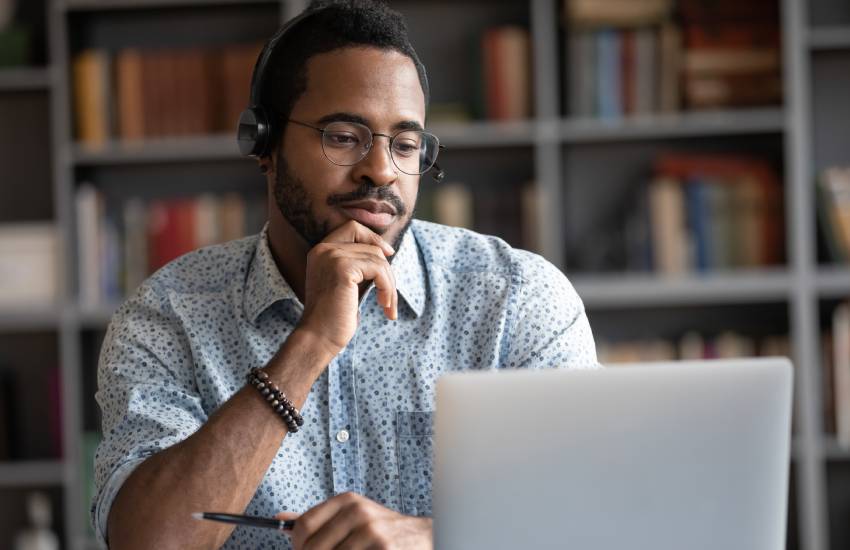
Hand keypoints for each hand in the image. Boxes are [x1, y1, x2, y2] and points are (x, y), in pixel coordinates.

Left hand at [276, 492, 432, 549]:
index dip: (298, 547)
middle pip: (314, 549)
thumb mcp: (352, 517)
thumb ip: (319, 520)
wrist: (422, 537)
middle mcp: (359, 512)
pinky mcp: (384, 549)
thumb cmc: (381, 531)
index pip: (304, 526)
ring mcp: (373, 532)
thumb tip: (280, 519)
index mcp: (347, 501)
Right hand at [296, 220, 397, 357]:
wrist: (319, 338)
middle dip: (386, 269)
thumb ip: (360, 265)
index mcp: (321, 251)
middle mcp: (324, 249)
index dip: (373, 238)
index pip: (352, 228)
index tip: (388, 255)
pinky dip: (387, 288)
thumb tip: (386, 250)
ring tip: (387, 305)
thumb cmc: (335, 316)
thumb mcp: (348, 283)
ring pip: (378, 258)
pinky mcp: (343, 268)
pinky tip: (384, 305)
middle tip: (389, 293)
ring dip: (389, 283)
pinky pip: (378, 269)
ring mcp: (332, 257)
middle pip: (370, 245)